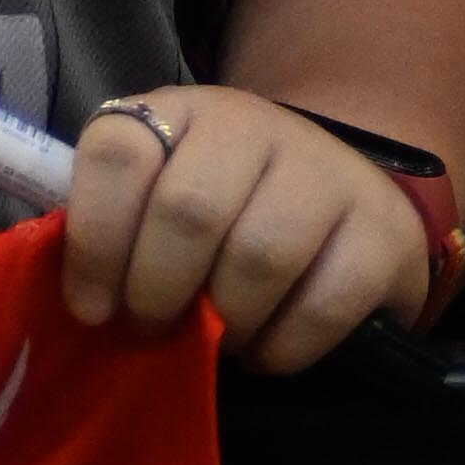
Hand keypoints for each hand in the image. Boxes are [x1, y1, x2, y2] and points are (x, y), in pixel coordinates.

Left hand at [58, 87, 435, 375]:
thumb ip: (118, 232)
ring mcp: (327, 172)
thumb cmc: (230, 212)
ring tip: (216, 339)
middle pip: (189, 211)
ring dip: (224, 322)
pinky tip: (266, 350)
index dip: (94, 241)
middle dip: (158, 292)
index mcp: (181, 114)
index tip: (91, 307)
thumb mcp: (163, 196)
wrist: (346, 195)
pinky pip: (323, 305)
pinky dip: (282, 347)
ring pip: (259, 257)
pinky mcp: (383, 230)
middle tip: (154, 328)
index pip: (118, 153)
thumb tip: (82, 306)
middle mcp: (255, 126)